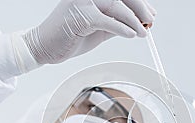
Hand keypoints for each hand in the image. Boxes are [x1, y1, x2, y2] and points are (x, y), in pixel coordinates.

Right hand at [23, 0, 156, 63]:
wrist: (45, 46)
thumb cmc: (70, 35)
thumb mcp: (100, 28)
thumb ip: (117, 22)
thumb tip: (140, 23)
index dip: (138, 2)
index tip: (150, 12)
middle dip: (140, 8)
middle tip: (149, 21)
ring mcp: (82, 2)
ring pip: (116, 5)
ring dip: (133, 20)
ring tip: (142, 32)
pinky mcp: (80, 16)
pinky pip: (107, 21)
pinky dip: (121, 28)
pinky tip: (131, 35)